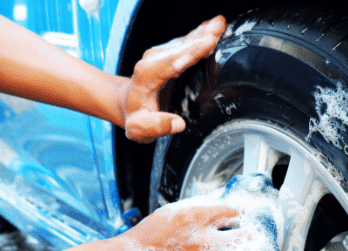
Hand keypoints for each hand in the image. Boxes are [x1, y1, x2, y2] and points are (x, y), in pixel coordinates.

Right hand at [114, 202, 260, 250]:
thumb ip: (205, 210)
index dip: (249, 218)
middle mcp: (199, 245)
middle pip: (250, 245)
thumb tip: (234, 207)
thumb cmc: (148, 240)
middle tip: (258, 247)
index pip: (237, 212)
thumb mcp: (175, 213)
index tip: (254, 222)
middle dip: (258, 245)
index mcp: (194, 218)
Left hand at [118, 16, 226, 142]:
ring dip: (203, 33)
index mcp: (147, 75)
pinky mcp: (169, 53)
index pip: (172, 62)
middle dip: (200, 38)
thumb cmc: (135, 115)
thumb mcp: (140, 129)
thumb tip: (178, 124)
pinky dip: (200, 35)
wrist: (127, 103)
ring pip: (185, 41)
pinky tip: (213, 28)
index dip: (192, 51)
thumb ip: (157, 126)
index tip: (208, 43)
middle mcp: (153, 60)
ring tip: (220, 25)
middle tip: (218, 30)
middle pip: (181, 47)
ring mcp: (161, 54)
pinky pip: (187, 42)